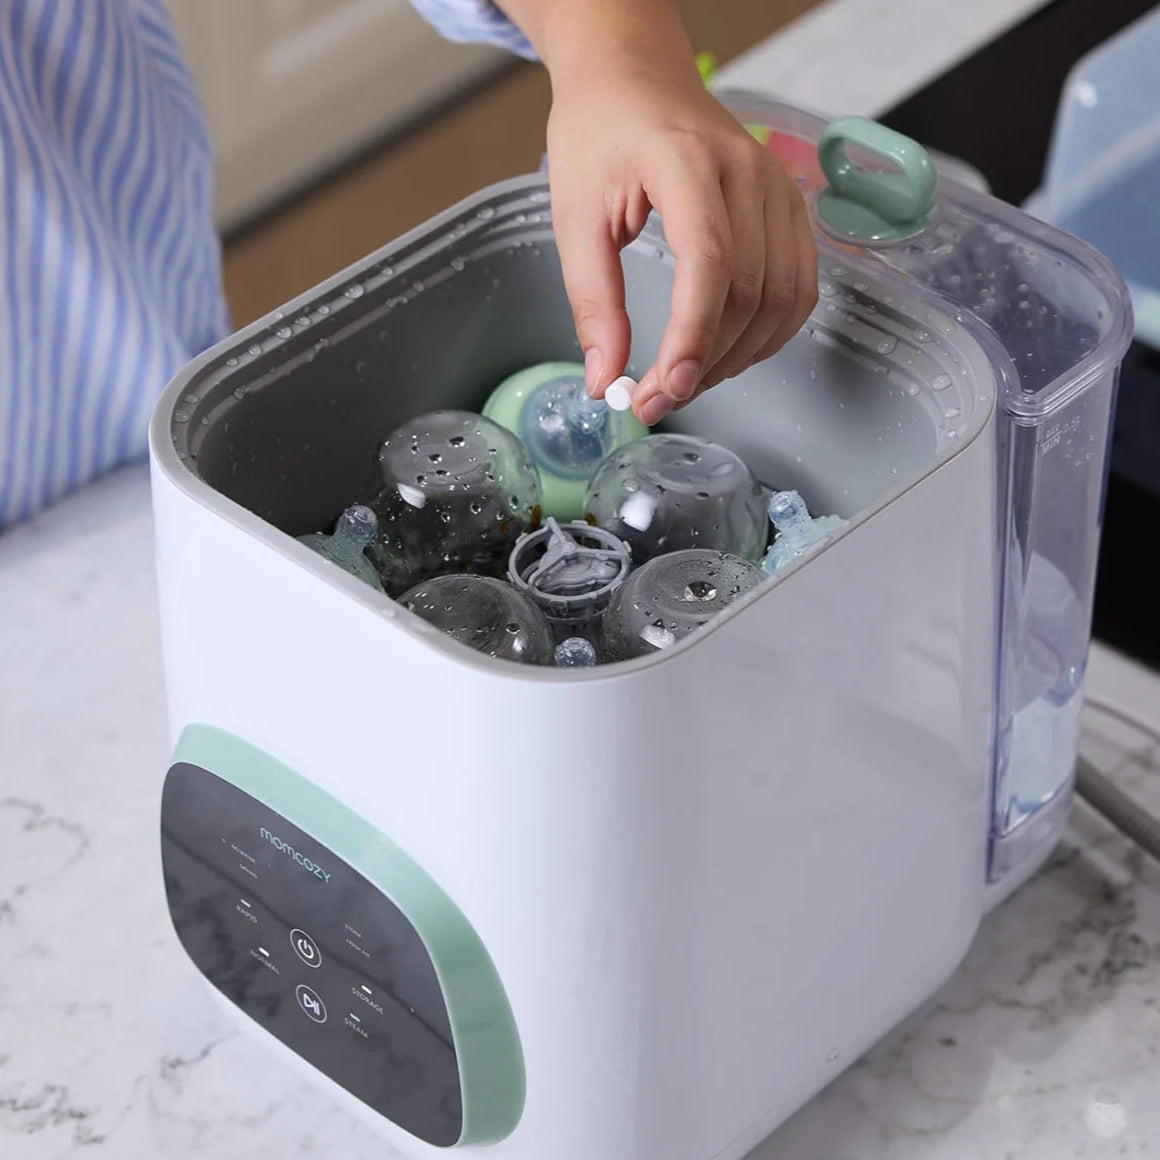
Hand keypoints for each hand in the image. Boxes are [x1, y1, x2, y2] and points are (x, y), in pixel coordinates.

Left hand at [523, 2, 817, 425]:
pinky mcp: (789, 207)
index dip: (694, 335)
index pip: (710, 261)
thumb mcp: (574, 217)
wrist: (635, 77)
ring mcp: (777, 188)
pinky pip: (799, 286)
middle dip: (707, 362)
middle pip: (750, 290)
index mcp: (686, 161)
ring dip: (739, 356)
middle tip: (658, 399)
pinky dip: (769, 333)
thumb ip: (593, 302)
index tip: (665, 388)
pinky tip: (729, 351)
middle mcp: (747, 172)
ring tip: (689, 380)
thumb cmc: (601, 135)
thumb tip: (606, 380)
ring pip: (782, 298)